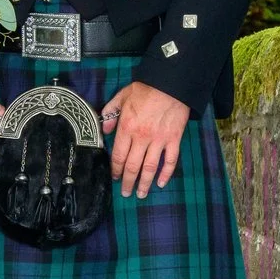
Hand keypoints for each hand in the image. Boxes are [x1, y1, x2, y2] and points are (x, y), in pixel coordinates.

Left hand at [102, 81, 191, 197]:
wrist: (171, 83)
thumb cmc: (146, 88)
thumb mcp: (122, 96)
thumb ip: (111, 112)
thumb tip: (105, 129)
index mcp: (127, 127)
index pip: (119, 155)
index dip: (116, 169)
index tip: (114, 178)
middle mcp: (142, 137)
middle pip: (133, 166)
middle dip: (128, 182)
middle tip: (126, 193)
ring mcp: (159, 140)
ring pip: (150, 167)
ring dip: (145, 183)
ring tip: (141, 194)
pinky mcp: (174, 139)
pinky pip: (170, 161)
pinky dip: (166, 174)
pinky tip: (161, 183)